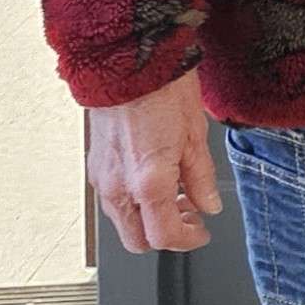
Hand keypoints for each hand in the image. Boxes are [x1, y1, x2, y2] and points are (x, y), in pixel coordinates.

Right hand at [87, 70, 220, 255]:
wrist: (128, 63)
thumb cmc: (162, 91)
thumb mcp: (195, 136)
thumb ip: (202, 178)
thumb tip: (209, 205)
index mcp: (148, 182)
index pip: (164, 236)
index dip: (187, 240)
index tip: (202, 232)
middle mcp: (118, 186)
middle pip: (136, 239)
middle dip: (165, 236)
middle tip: (190, 217)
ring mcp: (102, 177)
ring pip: (122, 221)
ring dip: (149, 219)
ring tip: (177, 196)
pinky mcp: (95, 166)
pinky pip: (113, 200)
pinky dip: (135, 202)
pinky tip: (157, 182)